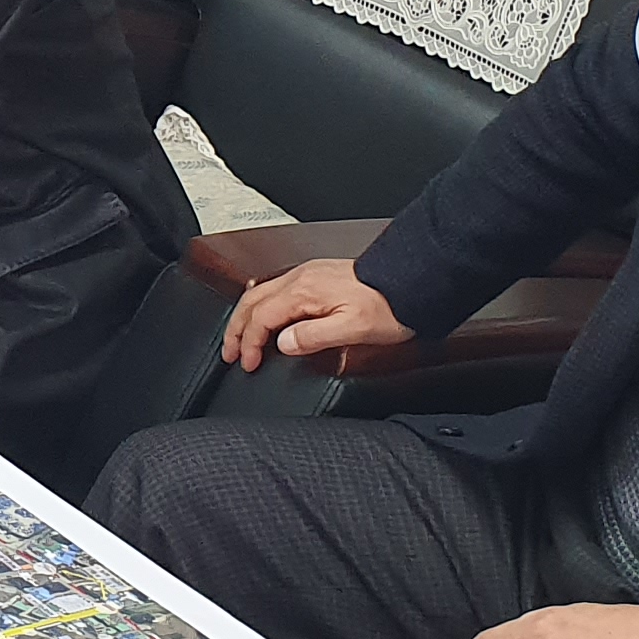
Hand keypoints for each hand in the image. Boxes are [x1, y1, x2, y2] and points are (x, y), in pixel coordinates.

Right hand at [221, 260, 408, 371]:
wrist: (409, 282)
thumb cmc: (388, 305)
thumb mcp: (352, 329)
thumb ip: (313, 336)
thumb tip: (283, 343)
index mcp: (304, 290)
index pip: (261, 318)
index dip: (249, 343)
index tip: (247, 363)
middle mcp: (301, 278)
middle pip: (252, 302)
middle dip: (236, 329)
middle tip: (229, 353)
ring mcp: (307, 275)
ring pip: (260, 293)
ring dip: (245, 317)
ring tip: (239, 338)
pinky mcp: (315, 276)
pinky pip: (274, 289)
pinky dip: (259, 306)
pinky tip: (263, 314)